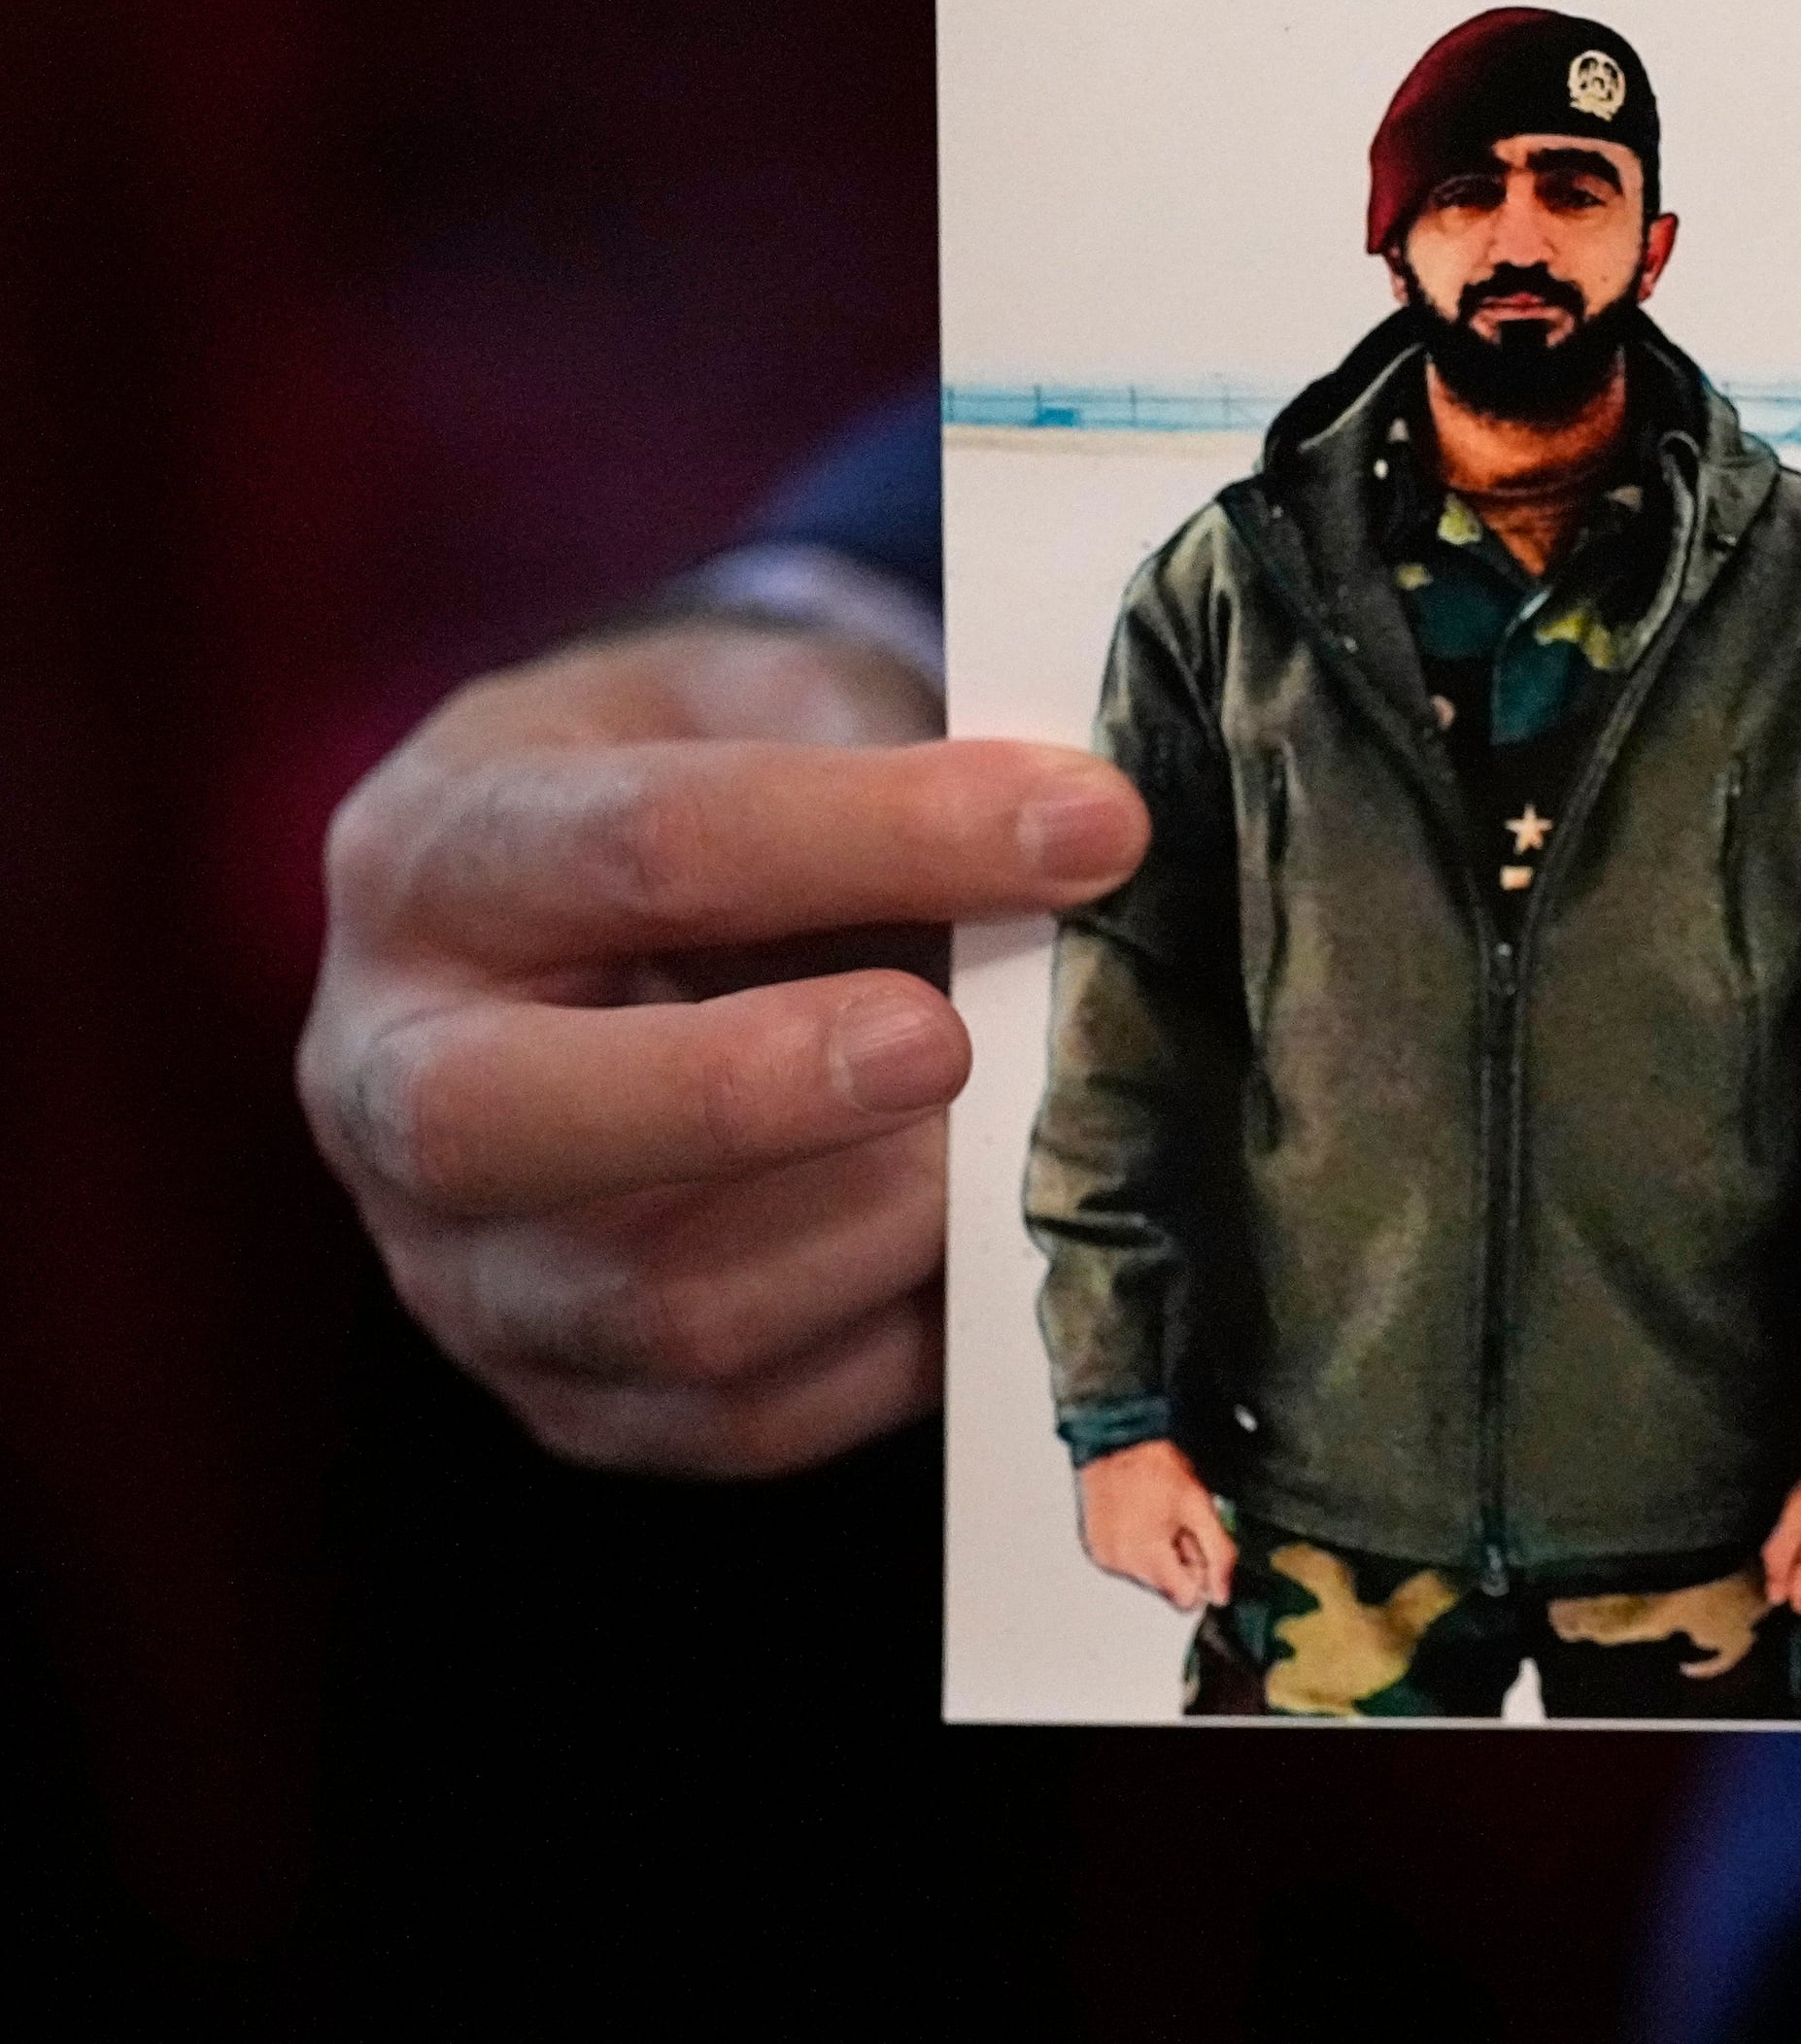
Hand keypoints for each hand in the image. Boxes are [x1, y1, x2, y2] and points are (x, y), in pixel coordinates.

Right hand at [297, 618, 1148, 1473]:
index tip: (1088, 826)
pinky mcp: (564, 1399)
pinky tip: (984, 1250)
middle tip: (950, 1041)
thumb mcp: (769, 705)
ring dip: (877, 1227)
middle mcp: (387, 1078)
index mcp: (434, 859)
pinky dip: (897, 1343)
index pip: (636, 847)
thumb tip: (1081, 832)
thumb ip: (890, 754)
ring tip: (1010, 1140)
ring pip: (656, 1304)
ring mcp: (457, 1265)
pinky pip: (745, 1419)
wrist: (614, 933)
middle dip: (751, 1091)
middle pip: (508, 1122)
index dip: (878, 834)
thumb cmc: (714, 795)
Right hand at [1077, 1437, 1235, 1608]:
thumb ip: (1218, 1555)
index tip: (1201, 1549)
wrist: (1118, 1443)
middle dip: (1181, 1561)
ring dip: (1160, 1554)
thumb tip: (1222, 1593)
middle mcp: (1119, 1563)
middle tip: (1180, 1524)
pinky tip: (1143, 1519)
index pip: (1185, 1601)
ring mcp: (1104, 1557)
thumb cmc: (1154, 1467)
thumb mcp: (1201, 1508)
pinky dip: (1139, 1547)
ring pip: (1148, 1576)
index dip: (1202, 1576)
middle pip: (1167, 1588)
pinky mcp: (1095, 1548)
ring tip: (1159, 1517)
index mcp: (1145, 1557)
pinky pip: (1128, 1562)